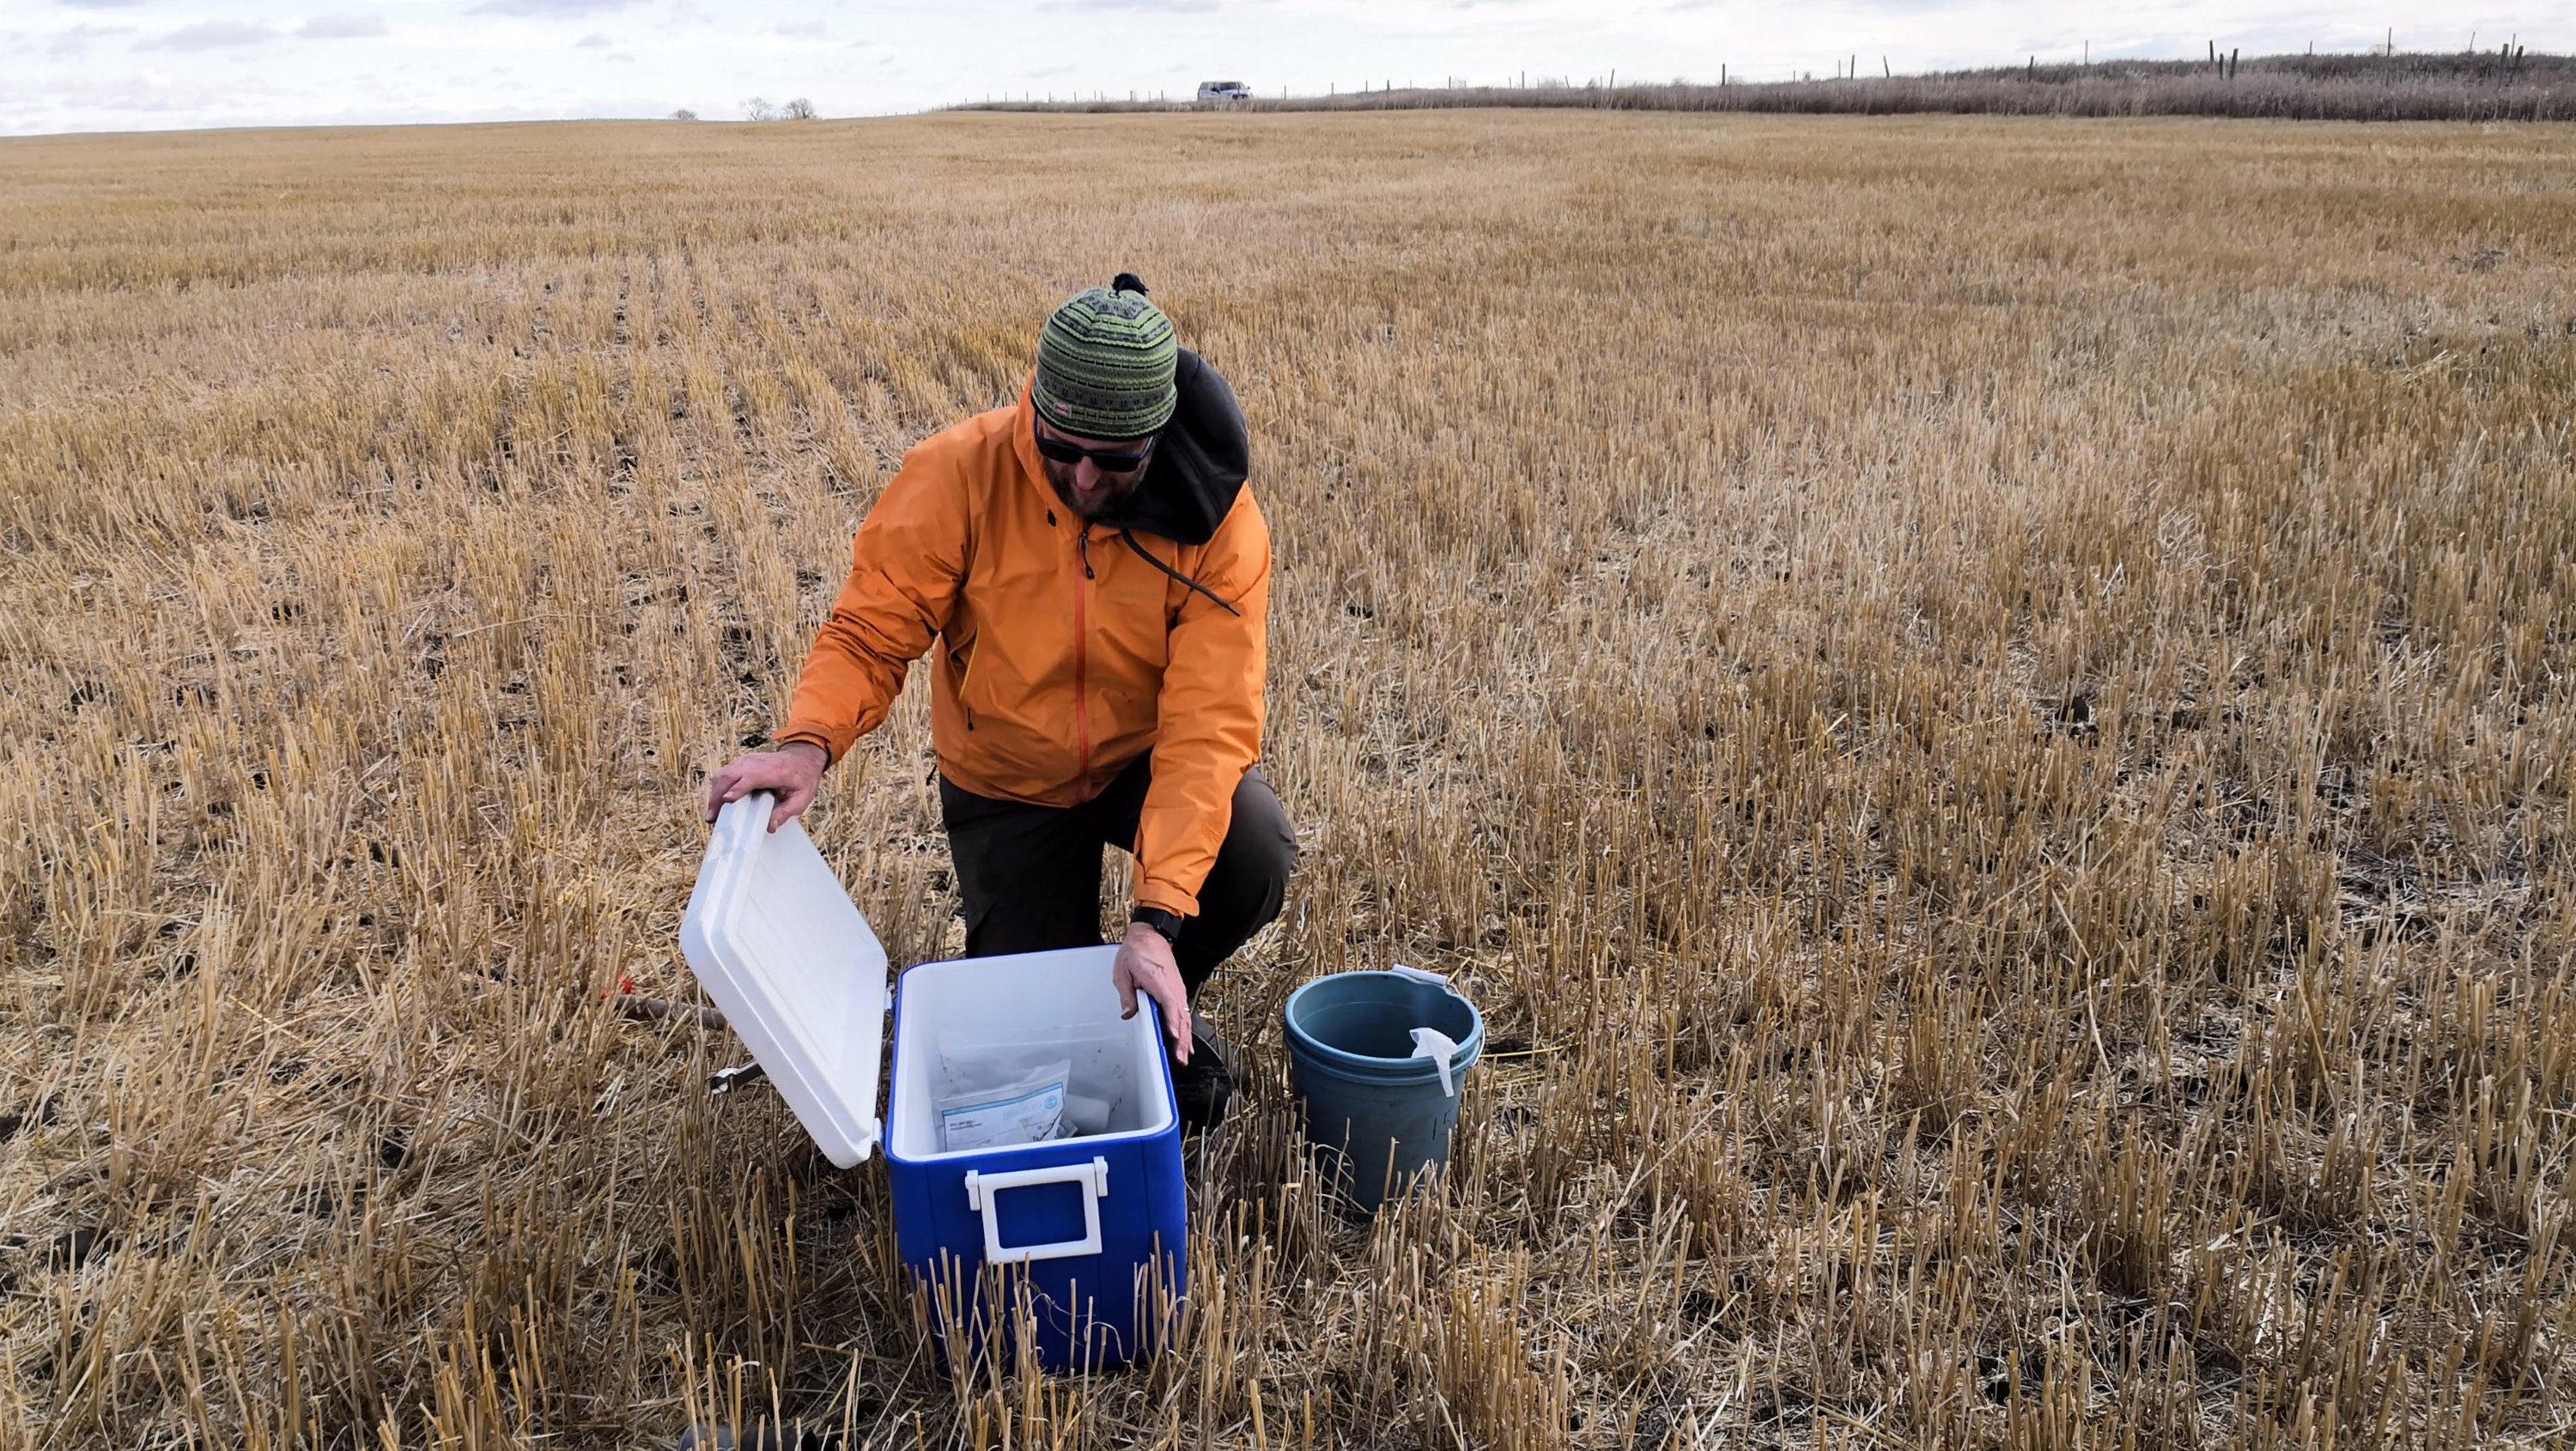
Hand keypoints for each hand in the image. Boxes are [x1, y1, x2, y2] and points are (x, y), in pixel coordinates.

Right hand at [703, 741, 826, 832]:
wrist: (801, 758)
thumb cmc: (801, 778)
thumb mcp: (801, 799)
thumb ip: (786, 812)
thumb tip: (770, 827)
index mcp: (772, 771)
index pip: (750, 777)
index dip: (737, 789)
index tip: (727, 801)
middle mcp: (755, 763)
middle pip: (729, 776)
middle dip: (717, 797)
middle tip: (712, 818)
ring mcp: (746, 761)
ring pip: (723, 775)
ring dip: (714, 794)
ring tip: (712, 814)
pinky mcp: (740, 763)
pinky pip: (724, 774)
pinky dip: (718, 789)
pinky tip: (718, 804)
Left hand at [1111, 922, 1191, 1063]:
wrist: (1150, 934)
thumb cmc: (1137, 950)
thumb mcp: (1123, 972)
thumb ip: (1127, 995)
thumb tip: (1129, 1013)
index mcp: (1158, 980)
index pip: (1169, 1005)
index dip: (1172, 1022)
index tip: (1173, 1037)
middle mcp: (1172, 986)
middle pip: (1181, 1016)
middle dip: (1182, 1039)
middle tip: (1180, 1058)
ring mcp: (1177, 988)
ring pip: (1185, 1016)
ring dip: (1186, 1036)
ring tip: (1184, 1055)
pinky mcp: (1177, 989)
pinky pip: (1183, 1011)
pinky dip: (1185, 1026)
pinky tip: (1184, 1038)